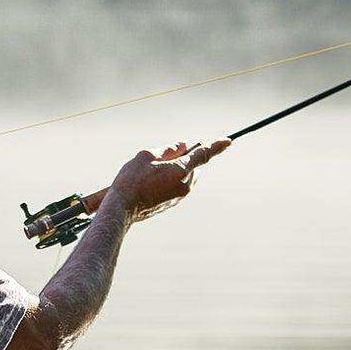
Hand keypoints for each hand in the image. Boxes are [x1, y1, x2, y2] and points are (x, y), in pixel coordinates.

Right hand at [108, 139, 230, 220]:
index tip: (228, 141)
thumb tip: (182, 146)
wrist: (122, 209)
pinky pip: (180, 186)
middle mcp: (185, 184)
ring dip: (179, 168)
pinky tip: (153, 180)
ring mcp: (180, 195)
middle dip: (187, 157)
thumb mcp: (146, 156)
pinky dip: (173, 179)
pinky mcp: (173, 203)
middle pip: (194, 165)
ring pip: (188, 176)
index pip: (204, 154)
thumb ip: (167, 149)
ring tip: (155, 168)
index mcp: (180, 170)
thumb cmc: (131, 180)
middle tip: (169, 152)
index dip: (216, 146)